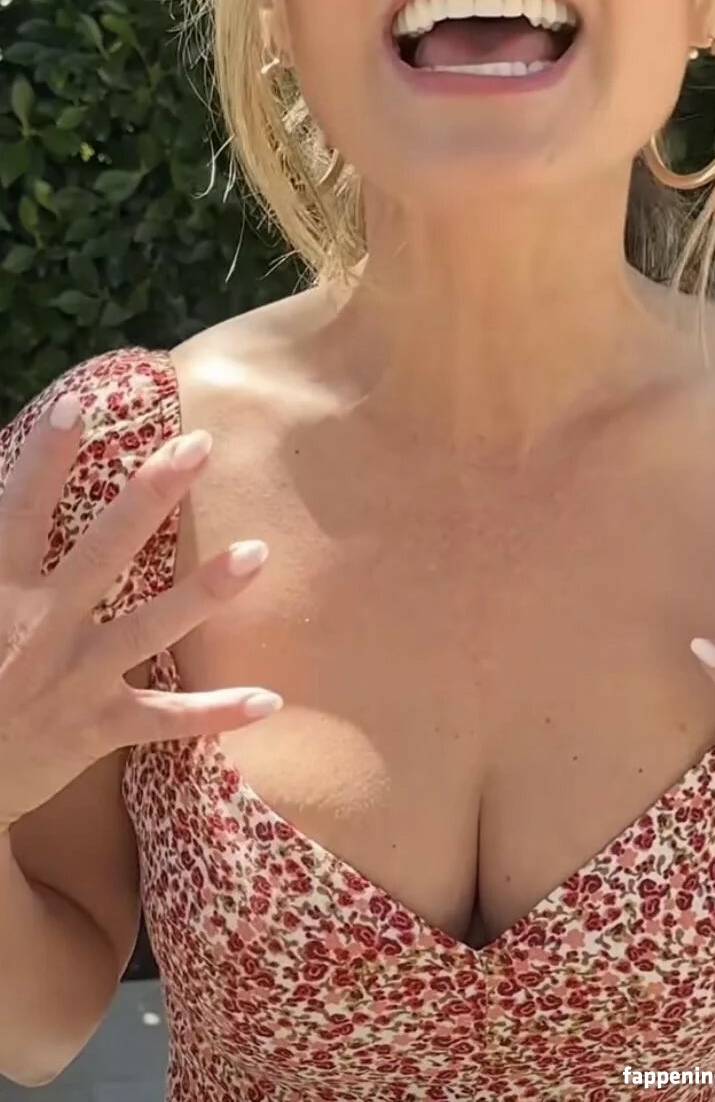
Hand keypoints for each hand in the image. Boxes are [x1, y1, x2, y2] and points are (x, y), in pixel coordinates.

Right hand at [0, 392, 282, 832]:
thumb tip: (4, 485)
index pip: (19, 511)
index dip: (47, 460)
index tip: (83, 405)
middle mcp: (40, 628)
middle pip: (104, 551)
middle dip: (152, 496)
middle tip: (200, 446)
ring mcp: (75, 678)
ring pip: (149, 628)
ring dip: (205, 592)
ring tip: (259, 552)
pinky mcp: (98, 726)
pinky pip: (166, 721)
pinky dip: (216, 714)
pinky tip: (270, 699)